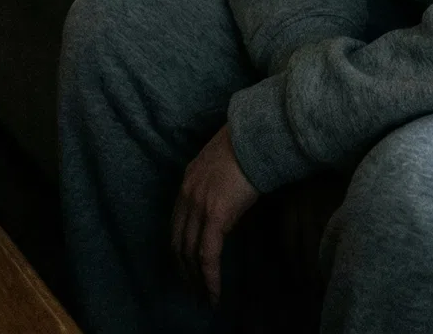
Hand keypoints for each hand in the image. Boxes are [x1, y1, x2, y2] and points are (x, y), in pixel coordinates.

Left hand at [172, 124, 259, 306]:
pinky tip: (214, 292)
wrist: (256, 136)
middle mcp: (187, 195)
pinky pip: (207, 255)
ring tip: (203, 297)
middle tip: (191, 289)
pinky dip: (209, 277)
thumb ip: (217, 188)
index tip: (185, 266)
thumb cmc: (248, 147)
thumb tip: (226, 216)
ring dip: (195, 279)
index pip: (176, 224)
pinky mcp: (215, 215)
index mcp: (187, 182)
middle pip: (177, 241)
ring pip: (189, 252)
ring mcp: (199, 205)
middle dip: (183, 269)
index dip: (179, 248)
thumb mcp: (223, 166)